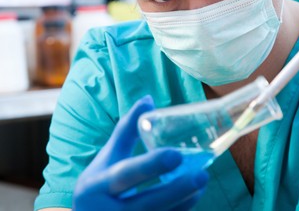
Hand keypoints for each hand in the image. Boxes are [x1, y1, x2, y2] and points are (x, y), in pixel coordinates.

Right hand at [72, 95, 208, 210]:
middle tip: (202, 174)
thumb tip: (148, 99)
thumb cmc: (99, 183)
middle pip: (147, 203)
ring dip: (183, 201)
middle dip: (176, 190)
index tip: (176, 154)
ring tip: (201, 181)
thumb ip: (126, 130)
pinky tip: (193, 196)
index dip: (151, 166)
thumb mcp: (107, 158)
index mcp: (97, 186)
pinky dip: (180, 210)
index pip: (126, 175)